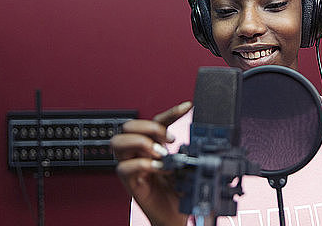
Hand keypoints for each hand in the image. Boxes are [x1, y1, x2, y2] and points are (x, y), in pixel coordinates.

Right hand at [111, 101, 191, 225]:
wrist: (175, 216)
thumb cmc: (179, 191)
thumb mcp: (187, 166)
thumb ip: (190, 152)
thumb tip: (203, 140)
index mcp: (152, 145)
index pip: (156, 120)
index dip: (171, 111)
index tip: (188, 106)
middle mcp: (138, 153)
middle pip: (129, 125)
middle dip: (149, 126)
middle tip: (169, 139)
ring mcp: (131, 166)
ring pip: (118, 141)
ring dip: (141, 142)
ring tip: (160, 153)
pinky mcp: (129, 182)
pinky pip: (124, 167)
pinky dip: (143, 165)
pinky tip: (160, 169)